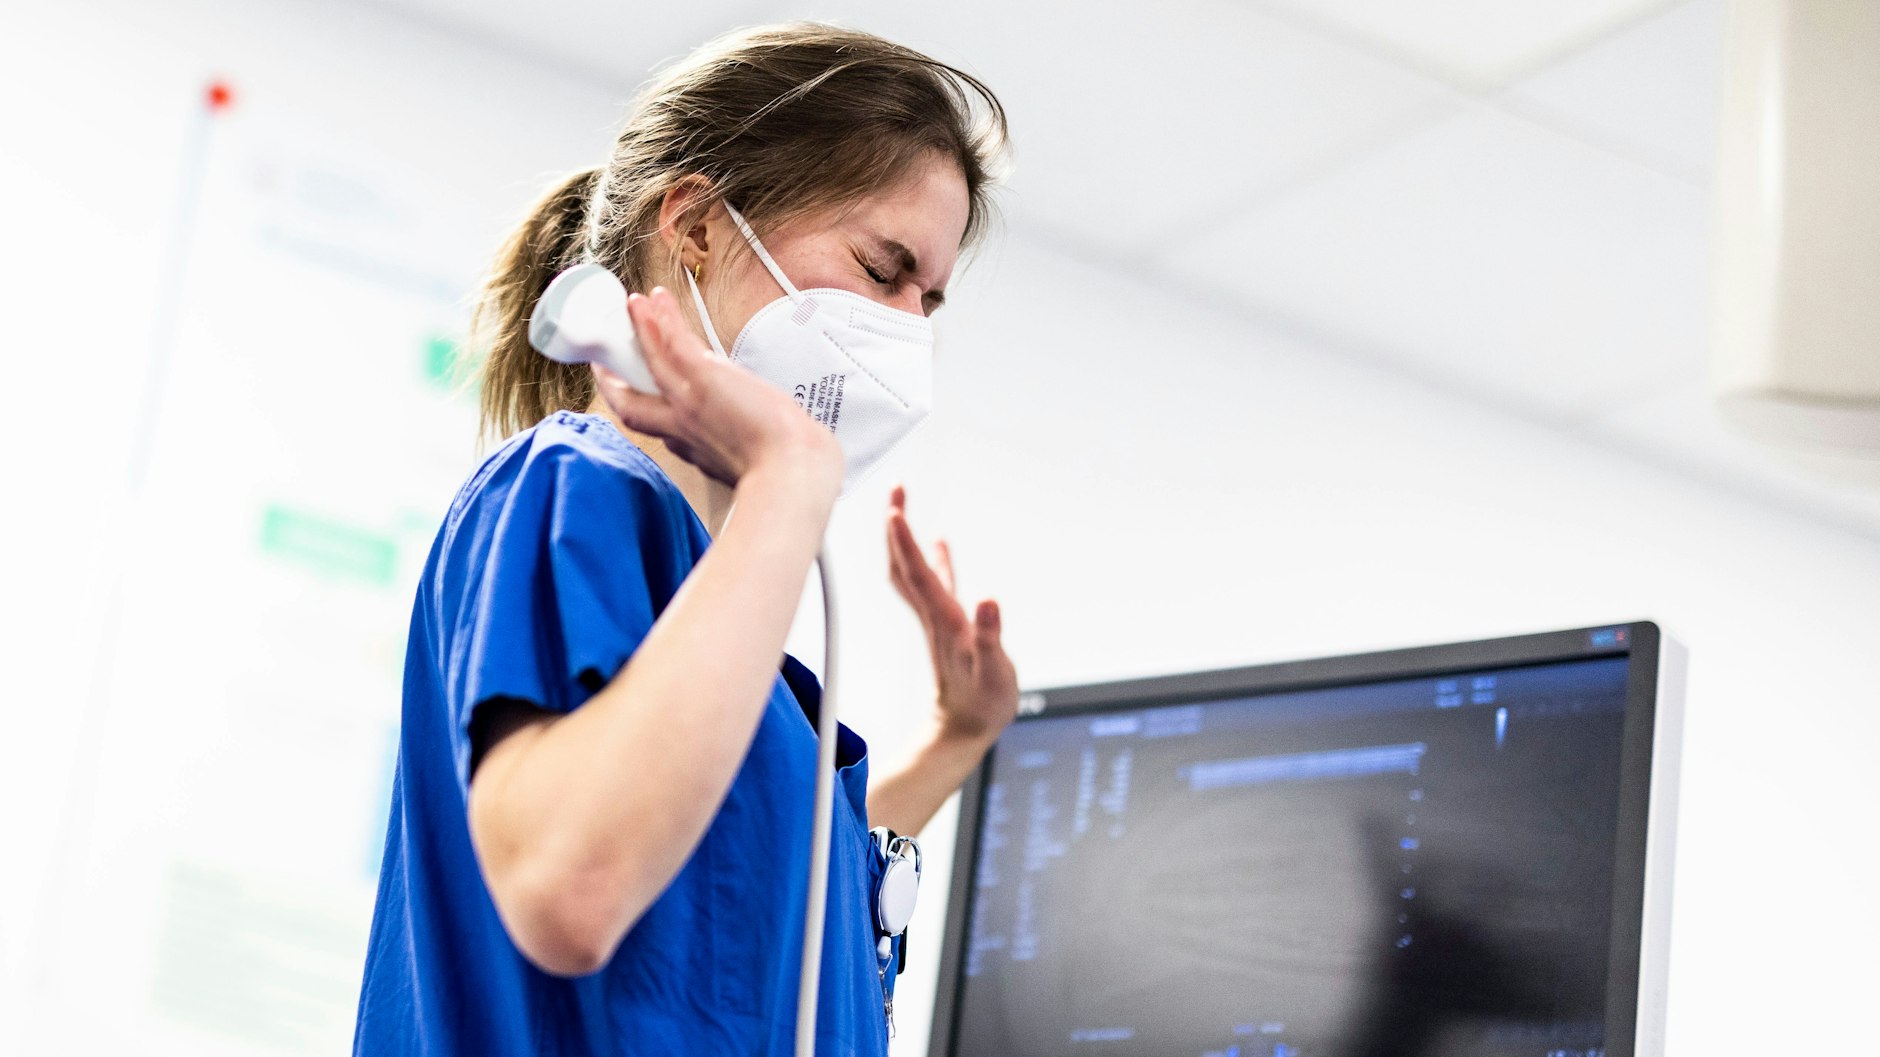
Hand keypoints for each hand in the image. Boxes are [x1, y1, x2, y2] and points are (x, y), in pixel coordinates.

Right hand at [593, 286, 841, 496]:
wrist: (793, 473)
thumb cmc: (788, 474)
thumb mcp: (757, 469)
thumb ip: (751, 456)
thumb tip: (774, 439)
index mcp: (694, 452)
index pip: (658, 431)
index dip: (642, 411)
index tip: (633, 398)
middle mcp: (681, 429)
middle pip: (631, 404)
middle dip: (613, 380)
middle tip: (605, 355)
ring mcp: (688, 402)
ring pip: (653, 362)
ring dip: (640, 330)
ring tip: (633, 305)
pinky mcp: (704, 380)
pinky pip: (674, 343)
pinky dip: (663, 318)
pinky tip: (657, 299)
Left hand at [886, 486, 1018, 745]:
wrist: (963, 728)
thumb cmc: (982, 703)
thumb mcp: (995, 673)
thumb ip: (990, 637)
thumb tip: (988, 601)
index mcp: (944, 621)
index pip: (918, 576)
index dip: (905, 543)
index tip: (894, 511)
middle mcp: (934, 615)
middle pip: (905, 564)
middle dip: (896, 527)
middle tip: (896, 489)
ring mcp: (937, 618)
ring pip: (912, 571)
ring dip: (904, 538)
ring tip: (901, 504)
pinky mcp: (947, 624)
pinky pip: (934, 583)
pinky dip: (931, 559)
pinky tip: (939, 542)